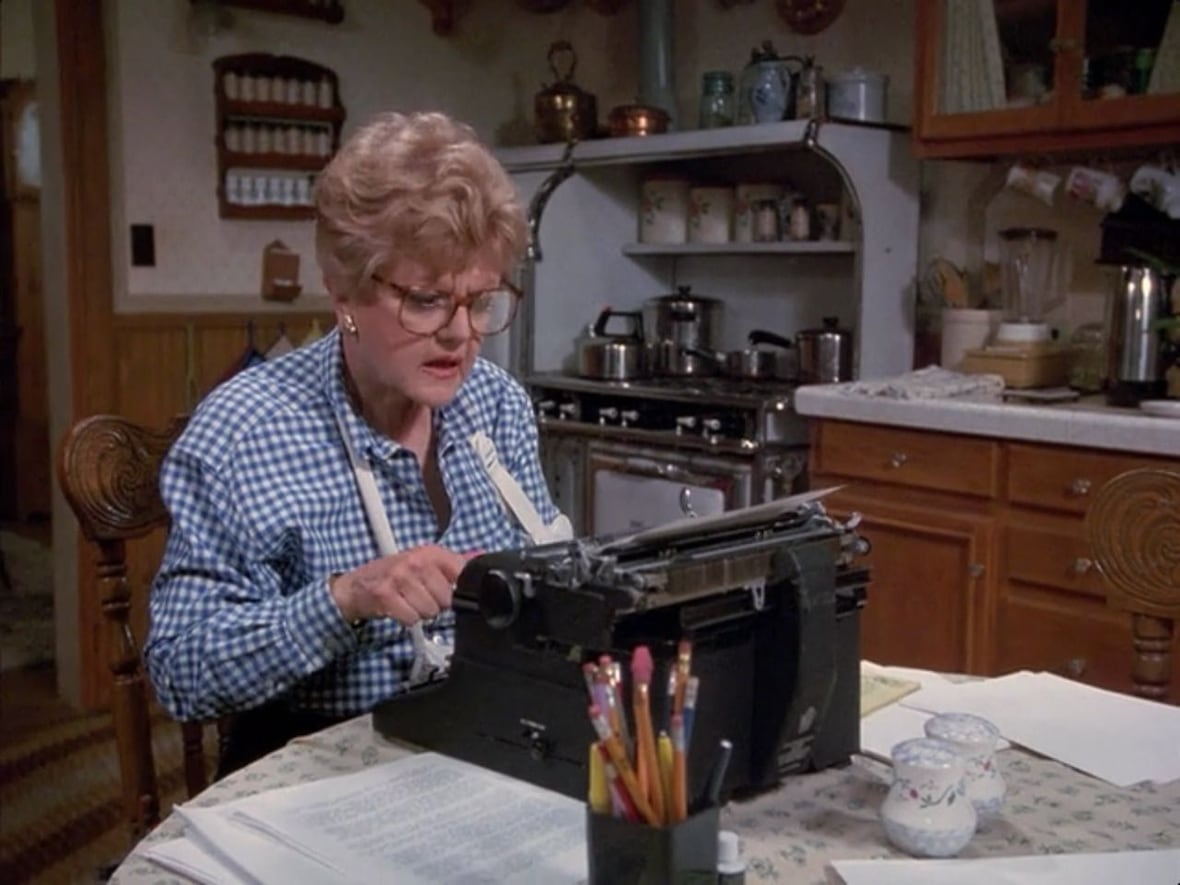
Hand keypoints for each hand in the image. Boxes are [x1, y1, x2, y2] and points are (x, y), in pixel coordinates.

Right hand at [329, 545, 466, 625]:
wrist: (355, 586)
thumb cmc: (392, 574)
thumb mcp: (424, 562)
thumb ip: (453, 562)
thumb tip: (480, 556)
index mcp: (431, 552)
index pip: (462, 573)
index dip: (457, 589)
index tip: (445, 589)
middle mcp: (416, 561)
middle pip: (448, 598)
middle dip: (436, 604)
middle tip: (420, 596)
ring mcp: (400, 577)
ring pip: (431, 610)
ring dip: (421, 613)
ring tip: (409, 602)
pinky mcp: (386, 595)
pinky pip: (412, 618)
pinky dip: (407, 619)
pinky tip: (399, 609)